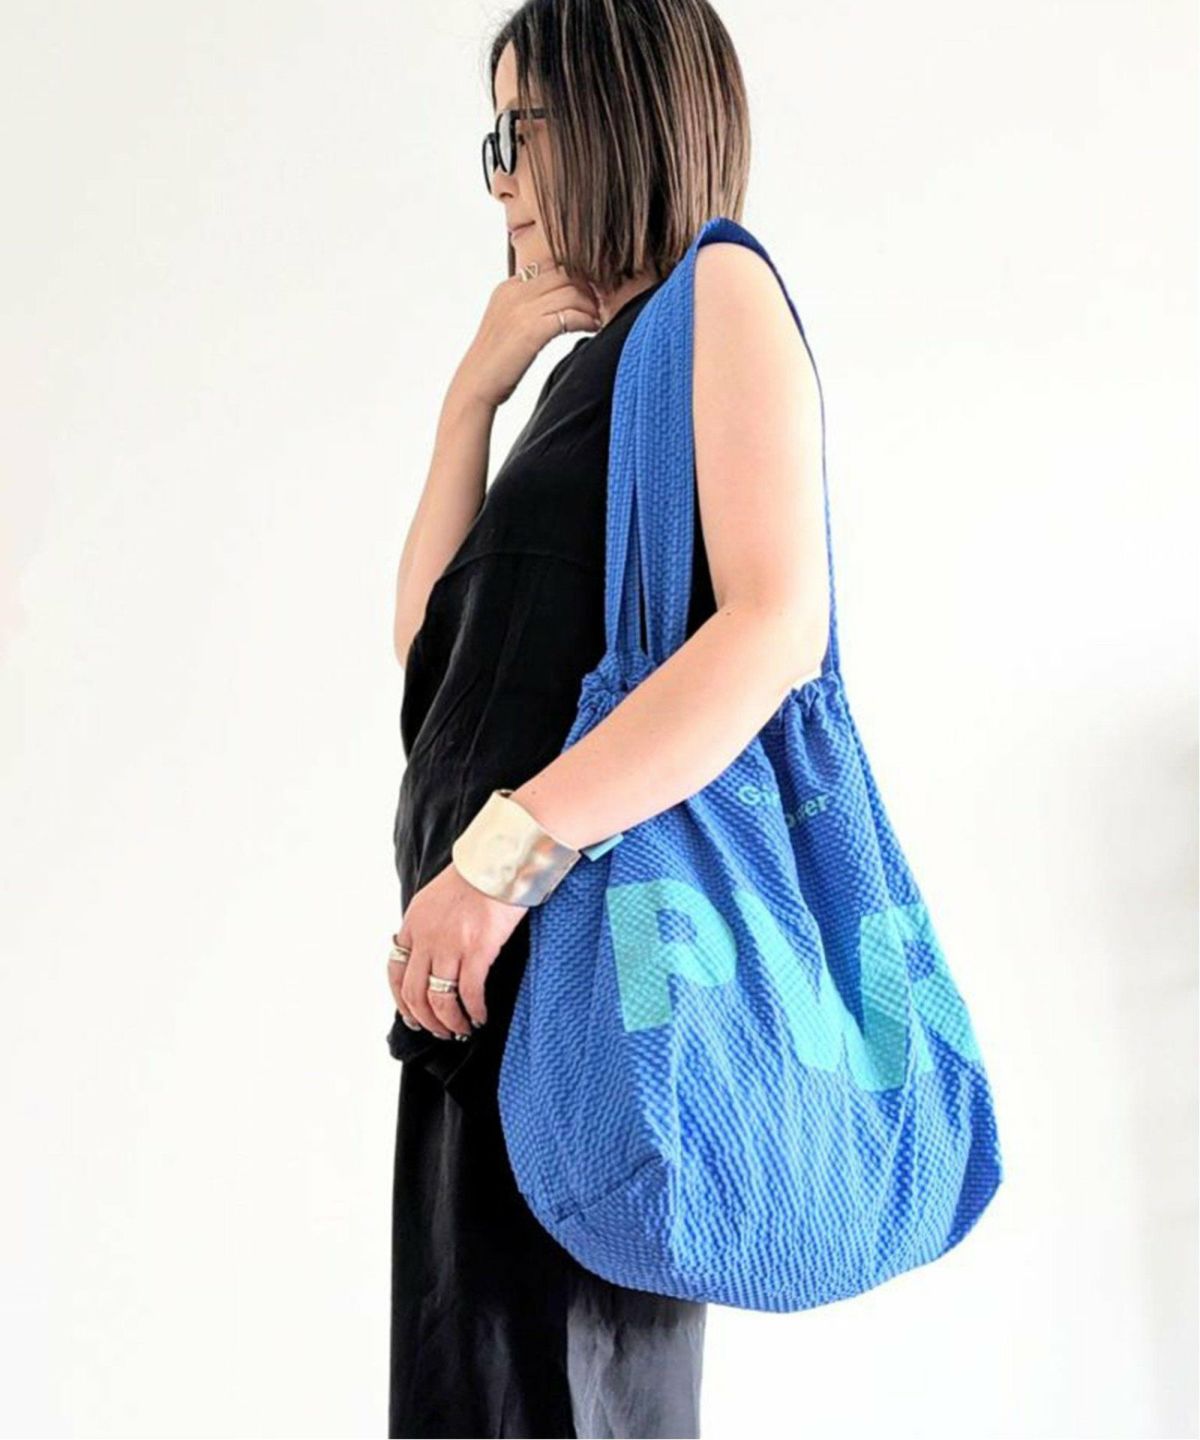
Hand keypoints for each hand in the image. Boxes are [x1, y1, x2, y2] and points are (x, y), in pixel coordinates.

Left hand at [388, 860, 527, 1038]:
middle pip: (414, 992)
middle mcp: (426, 937)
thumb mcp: (437, 898)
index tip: (413, 1016)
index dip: (402, 1000)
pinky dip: (474, 1010)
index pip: (395, 971)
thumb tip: (431, 956)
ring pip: (439, 999)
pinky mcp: (477, 949)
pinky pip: (470, 992)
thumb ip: (429, 926)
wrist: (501, 860)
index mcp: (413, 923)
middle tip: (440, 1031)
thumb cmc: (476, 876)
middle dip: (426, 1019)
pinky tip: (481, 1017)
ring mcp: (450, 944)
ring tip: (461, 1029)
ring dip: (449, 1021)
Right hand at [455, 262, 601, 408]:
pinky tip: (592, 329)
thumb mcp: (507, 322)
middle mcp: (514, 292)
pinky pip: (570, 315)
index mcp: (508, 287)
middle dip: (588, 288)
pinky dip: (587, 321)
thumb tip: (558, 305)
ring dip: (591, 306)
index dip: (575, 277)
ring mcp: (522, 310)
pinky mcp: (531, 330)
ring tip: (598, 319)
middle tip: (600, 305)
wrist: (475, 385)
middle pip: (565, 274)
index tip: (589, 293)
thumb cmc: (495, 361)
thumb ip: (527, 305)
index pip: (551, 266)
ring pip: (572, 292)